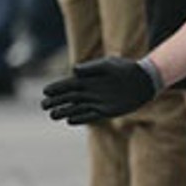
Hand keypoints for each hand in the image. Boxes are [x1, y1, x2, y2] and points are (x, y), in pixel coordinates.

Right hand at [41, 57, 160, 124]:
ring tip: (52, 115)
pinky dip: (79, 118)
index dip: (56, 88)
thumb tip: (74, 70)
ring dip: (64, 111)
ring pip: (76, 108)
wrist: (142, 80)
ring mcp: (96, 102)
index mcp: (87, 79)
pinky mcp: (105, 111)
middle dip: (55, 101)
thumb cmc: (124, 68)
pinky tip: (69, 120)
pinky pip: (89, 116)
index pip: (67, 85)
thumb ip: (91, 68)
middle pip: (68, 98)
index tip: (45, 92)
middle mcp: (89, 91)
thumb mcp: (107, 65)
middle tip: (43, 106)